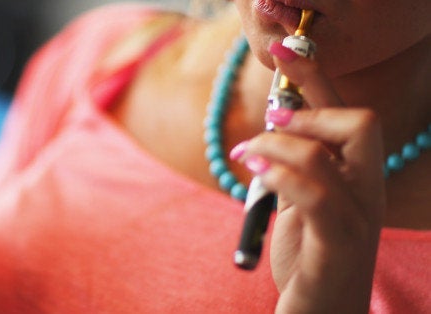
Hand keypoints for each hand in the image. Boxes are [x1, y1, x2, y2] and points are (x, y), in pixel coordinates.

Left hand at [233, 43, 385, 312]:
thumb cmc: (308, 260)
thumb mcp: (299, 205)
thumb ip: (295, 169)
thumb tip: (270, 131)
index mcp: (358, 179)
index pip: (346, 112)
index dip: (315, 75)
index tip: (282, 48)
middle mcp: (367, 193)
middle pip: (360, 122)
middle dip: (307, 111)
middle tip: (270, 124)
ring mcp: (357, 220)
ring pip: (324, 155)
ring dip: (274, 145)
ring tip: (247, 157)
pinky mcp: (337, 247)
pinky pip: (315, 196)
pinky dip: (279, 175)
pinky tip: (255, 175)